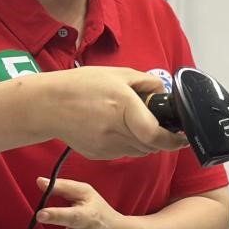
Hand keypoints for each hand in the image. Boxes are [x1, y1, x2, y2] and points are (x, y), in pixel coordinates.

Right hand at [29, 67, 188, 159]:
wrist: (46, 105)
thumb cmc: (80, 86)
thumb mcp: (117, 74)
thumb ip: (145, 82)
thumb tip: (163, 90)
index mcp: (123, 107)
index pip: (155, 135)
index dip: (173, 140)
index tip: (182, 136)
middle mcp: (115, 130)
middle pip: (151, 145)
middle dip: (161, 138)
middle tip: (162, 125)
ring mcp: (106, 146)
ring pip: (139, 151)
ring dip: (146, 142)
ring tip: (136, 123)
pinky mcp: (98, 154)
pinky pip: (124, 153)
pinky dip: (128, 144)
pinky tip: (118, 128)